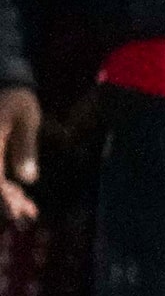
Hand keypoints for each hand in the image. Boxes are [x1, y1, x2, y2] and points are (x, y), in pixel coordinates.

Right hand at [0, 86, 39, 224]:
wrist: (3, 81)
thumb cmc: (16, 99)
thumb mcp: (26, 119)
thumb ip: (26, 147)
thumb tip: (27, 180)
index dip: (3, 199)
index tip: (17, 213)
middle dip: (6, 202)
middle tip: (29, 213)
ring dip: (5, 197)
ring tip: (28, 208)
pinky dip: (4, 187)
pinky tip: (19, 196)